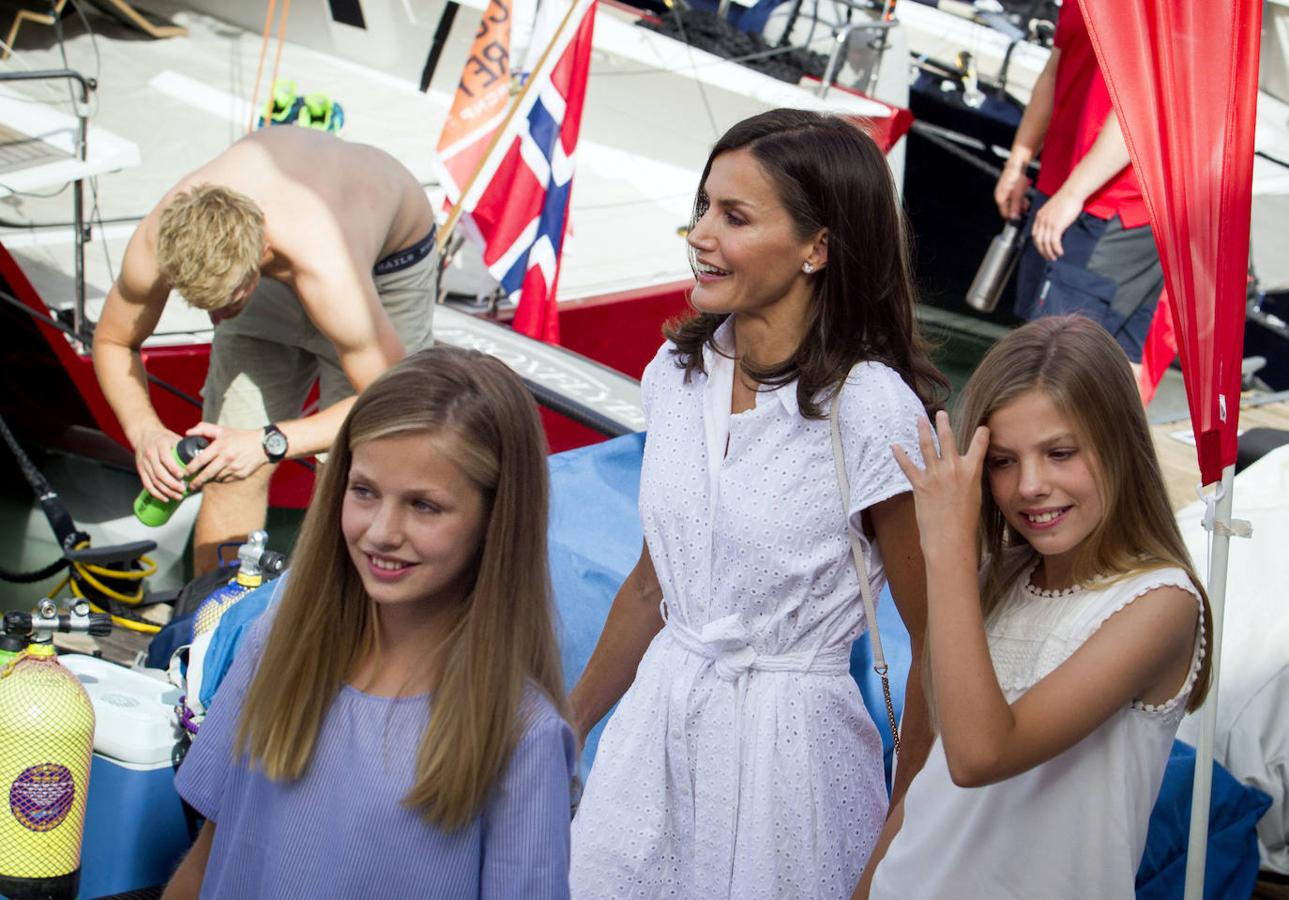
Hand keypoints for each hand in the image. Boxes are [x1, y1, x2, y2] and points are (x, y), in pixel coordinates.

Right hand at [133, 425, 188, 500]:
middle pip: (160, 473)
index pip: (166, 459)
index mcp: (160, 445)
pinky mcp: (141, 470)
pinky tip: (165, 498)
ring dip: (166, 491)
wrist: (145, 434)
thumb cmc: (164, 438)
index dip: (174, 469)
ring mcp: (144, 463)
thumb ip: (187, 447)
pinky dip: (156, 493)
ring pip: (154, 480)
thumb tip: (204, 457)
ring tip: (178, 496)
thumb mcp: (175, 438)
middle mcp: (150, 454)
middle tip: (183, 490)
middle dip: (172, 484)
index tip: (183, 476)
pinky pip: (147, 484)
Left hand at [183, 423, 270, 488]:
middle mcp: (226, 458)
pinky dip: (222, 478)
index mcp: (220, 446)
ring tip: (205, 479)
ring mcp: (234, 468)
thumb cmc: (241, 437)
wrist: (263, 445)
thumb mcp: (222, 429)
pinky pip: (226, 479)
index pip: (200, 460)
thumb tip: (187, 433)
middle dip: (196, 482)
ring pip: (216, 478)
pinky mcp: (241, 474)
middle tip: (190, 486)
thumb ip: (203, 429)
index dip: (190, 468)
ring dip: (210, 479)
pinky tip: (220, 474)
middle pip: (206, 474)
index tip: (185, 473)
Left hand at [891, 411, 989, 556]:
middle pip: (948, 438)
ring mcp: (936, 475)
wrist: (951, 538)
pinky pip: (907, 465)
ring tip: (920, 418)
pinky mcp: (920, 484)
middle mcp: (954, 468)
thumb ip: (969, 478)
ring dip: (922, 430)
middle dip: (944, 423)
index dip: (981, 433)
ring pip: (927, 445)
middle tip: (941, 413)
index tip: (981, 426)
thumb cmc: (966, 522)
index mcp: (972, 471)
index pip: (979, 444)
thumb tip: (965, 470)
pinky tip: (894, 445)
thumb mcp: (974, 495)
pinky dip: (900, 455)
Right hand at [994, 166, 1030, 219]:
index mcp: (1000, 199)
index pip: (1005, 214)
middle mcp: (999, 196)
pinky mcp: (1006, 188)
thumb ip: (1015, 207)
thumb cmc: (1016, 178)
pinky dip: (1017, 198)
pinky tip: (1022, 195)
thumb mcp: (1018, 195)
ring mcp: (1003, 192)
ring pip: (1010, 202)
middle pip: (1008, 208)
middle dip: (1017, 209)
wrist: (1017, 165)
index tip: (1021, 216)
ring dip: (1018, 204)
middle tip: (1025, 207)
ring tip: (1025, 201)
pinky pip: (1011, 196)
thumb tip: (1013, 218)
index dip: (1014, 216)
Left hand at [1030, 187, 1082, 260]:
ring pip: (1045, 243)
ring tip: (1054, 257)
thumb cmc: (1066, 199)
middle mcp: (1041, 220)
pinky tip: (1060, 252)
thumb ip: (1050, 218)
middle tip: (1048, 257)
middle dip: (1042, 251)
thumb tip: (1053, 228)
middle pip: (1038, 241)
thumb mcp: (1053, 209)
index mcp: (1039, 216)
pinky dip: (1056, 248)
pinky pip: (1054, 241)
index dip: (1038, 244)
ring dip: (1049, 252)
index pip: (1034, 234)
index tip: (1042, 249)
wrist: (1072, 192)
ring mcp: (1048, 223)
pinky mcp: (1057, 226)